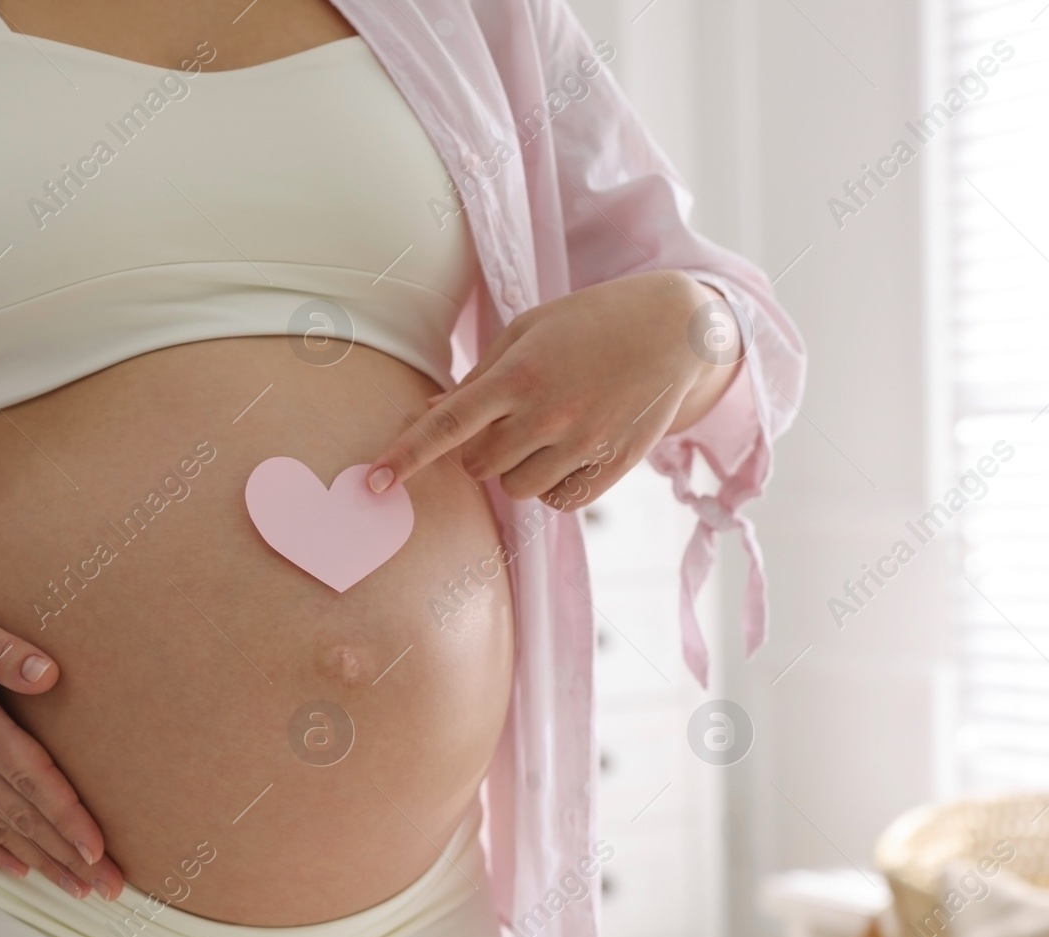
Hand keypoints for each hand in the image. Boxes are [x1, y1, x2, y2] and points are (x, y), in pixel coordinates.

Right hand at [0, 583, 123, 899]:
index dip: (64, 815)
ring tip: (77, 889)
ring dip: (37, 861)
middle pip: (18, 813)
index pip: (26, 775)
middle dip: (65, 854)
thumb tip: (50, 674)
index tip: (96, 848)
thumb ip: (0, 648)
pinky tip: (18, 871)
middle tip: (108, 888)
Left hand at [366, 270, 740, 510]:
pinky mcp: (613, 466)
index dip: (406, 455)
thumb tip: (430, 414)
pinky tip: (572, 451)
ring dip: (517, 469)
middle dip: (481, 450)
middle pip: (479, 466)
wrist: (674, 330)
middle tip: (510, 420)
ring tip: (547, 431)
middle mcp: (547, 414)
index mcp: (518, 375)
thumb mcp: (529, 332)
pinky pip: (560, 502)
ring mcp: (582, 444)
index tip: (374, 481)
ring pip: (517, 489)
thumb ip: (479, 377)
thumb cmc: (589, 323)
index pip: (447, 426)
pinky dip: (555, 486)